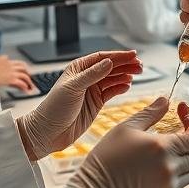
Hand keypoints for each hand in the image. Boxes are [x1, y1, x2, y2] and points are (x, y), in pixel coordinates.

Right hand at [0, 55, 33, 90]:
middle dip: (25, 71)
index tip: (15, 67)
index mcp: (1, 59)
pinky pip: (21, 83)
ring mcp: (11, 72)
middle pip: (21, 66)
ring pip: (24, 74)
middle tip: (27, 75)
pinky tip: (25, 89)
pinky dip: (24, 86)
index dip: (14, 64)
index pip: (10, 59)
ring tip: (29, 85)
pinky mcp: (11, 79)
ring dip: (28, 80)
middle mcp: (8, 64)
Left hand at [15, 50, 141, 160]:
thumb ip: (92, 75)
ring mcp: (91, 90)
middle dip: (125, 65)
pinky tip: (128, 85)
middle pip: (110, 67)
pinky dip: (120, 87)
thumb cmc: (54, 108)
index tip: (133, 55)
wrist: (48, 132)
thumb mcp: (73, 88)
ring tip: (137, 74)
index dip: (118, 56)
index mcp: (78, 69)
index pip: (102, 58)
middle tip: (140, 65)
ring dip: (125, 75)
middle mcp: (86, 77)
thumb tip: (109, 62)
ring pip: (113, 78)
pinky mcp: (96, 103)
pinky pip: (111, 92)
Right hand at [68, 98, 188, 187]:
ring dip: (186, 155)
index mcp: (162, 147)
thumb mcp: (126, 128)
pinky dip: (180, 170)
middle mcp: (170, 167)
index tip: (183, 111)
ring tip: (169, 147)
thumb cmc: (107, 159)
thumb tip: (166, 100)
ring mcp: (169, 184)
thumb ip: (150, 113)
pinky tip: (163, 163)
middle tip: (177, 128)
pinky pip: (183, 181)